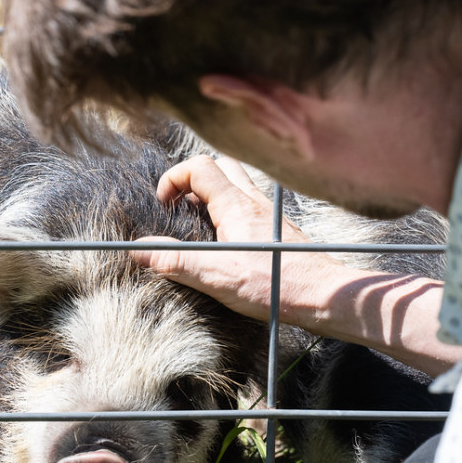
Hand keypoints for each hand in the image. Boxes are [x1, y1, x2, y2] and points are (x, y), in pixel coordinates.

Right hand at [131, 155, 343, 322]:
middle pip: (222, 166)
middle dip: (194, 179)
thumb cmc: (275, 285)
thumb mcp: (216, 276)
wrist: (323, 296)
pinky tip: (229, 242)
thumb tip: (137, 249)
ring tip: (200, 225)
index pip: (199, 166)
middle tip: (181, 208)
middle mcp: (254, 201)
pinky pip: (251, 206)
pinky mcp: (280, 230)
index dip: (173, 178)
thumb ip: (175, 260)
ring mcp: (270, 213)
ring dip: (214, 195)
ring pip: (239, 185)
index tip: (163, 206)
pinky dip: (233, 212)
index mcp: (236, 205)